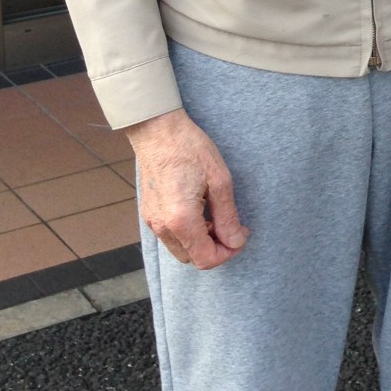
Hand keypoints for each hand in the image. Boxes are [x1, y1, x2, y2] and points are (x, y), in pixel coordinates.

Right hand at [126, 107, 248, 269]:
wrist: (158, 131)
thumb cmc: (190, 149)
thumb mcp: (219, 180)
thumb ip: (227, 216)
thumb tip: (236, 241)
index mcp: (181, 220)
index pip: (205, 259)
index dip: (228, 253)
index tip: (240, 235)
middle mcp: (162, 227)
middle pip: (192, 258)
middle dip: (215, 249)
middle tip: (232, 227)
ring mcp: (152, 221)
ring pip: (181, 250)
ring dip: (201, 242)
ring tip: (217, 217)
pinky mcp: (149, 214)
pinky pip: (171, 237)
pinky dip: (188, 234)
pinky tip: (200, 212)